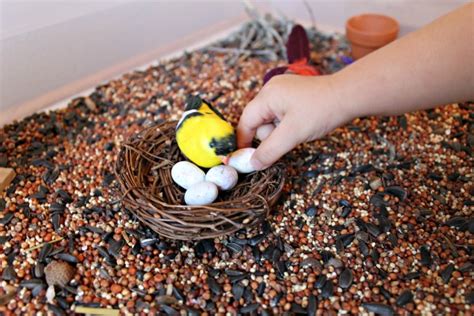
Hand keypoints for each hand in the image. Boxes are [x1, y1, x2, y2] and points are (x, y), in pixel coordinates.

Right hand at [237, 74, 351, 169]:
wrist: (350, 96)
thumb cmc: (321, 111)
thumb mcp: (292, 135)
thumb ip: (269, 151)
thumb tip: (252, 164)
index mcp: (267, 95)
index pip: (246, 121)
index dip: (244, 141)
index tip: (245, 159)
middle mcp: (272, 89)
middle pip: (258, 121)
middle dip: (270, 136)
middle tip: (289, 138)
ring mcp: (283, 90)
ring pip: (271, 120)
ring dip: (281, 131)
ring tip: (300, 130)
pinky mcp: (294, 94)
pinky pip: (282, 115)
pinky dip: (288, 125)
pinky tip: (303, 124)